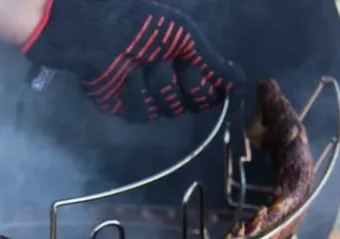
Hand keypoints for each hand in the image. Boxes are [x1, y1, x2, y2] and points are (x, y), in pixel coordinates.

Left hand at [22, 0, 244, 122]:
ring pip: (168, 110)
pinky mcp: (125, 108)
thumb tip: (240, 79)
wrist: (99, 31)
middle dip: (188, 85)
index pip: (208, 91)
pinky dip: (139, 92)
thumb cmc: (142, 24)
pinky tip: (130, 75)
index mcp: (184, 63)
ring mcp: (145, 98)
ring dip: (160, 84)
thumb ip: (210, 60)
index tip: (220, 86)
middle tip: (179, 65)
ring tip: (144, 63)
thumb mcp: (184, 34)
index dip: (213, 91)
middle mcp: (167, 84)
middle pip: (191, 105)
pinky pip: (143, 113)